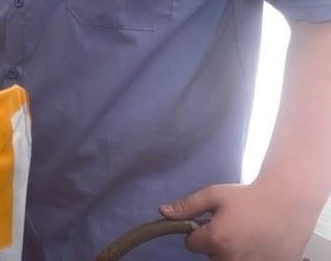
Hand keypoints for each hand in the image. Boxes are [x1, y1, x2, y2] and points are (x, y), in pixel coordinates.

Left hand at [159, 183, 316, 259]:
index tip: (212, 222)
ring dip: (232, 252)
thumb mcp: (215, 195)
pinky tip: (259, 243)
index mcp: (216, 240)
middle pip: (211, 255)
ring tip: (247, 234)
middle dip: (216, 243)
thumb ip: (187, 206)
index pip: (191, 245)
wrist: (288, 202)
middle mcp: (231, 259)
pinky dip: (251, 256)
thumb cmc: (249, 197)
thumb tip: (163, 212)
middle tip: (233, 226)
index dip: (199, 232)